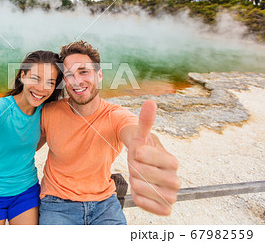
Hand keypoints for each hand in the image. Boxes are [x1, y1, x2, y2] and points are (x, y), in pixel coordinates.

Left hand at [127, 100, 179, 215]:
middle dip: (140, 171)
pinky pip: (157, 209)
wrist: (141, 171)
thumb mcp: (140, 137)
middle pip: (160, 178)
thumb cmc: (141, 153)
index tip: (136, 152)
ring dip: (139, 185)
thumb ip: (145, 122)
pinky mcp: (165, 208)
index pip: (165, 160)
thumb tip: (150, 102)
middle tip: (134, 166)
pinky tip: (138, 191)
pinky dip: (144, 201)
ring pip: (156, 194)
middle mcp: (176, 179)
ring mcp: (171, 194)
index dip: (147, 156)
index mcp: (173, 161)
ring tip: (135, 177)